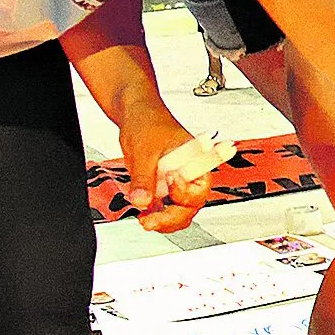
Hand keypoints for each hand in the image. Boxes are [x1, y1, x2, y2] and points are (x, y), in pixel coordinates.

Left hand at [119, 113, 229, 232]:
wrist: (134, 114)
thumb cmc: (147, 120)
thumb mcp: (144, 150)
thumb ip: (144, 178)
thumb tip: (142, 201)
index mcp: (195, 159)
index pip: (200, 186)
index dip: (184, 191)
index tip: (168, 181)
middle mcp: (189, 173)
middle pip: (192, 204)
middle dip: (172, 216)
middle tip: (151, 220)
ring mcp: (177, 181)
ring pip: (180, 211)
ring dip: (164, 220)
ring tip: (145, 220)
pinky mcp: (163, 187)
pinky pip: (165, 208)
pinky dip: (155, 215)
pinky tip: (143, 214)